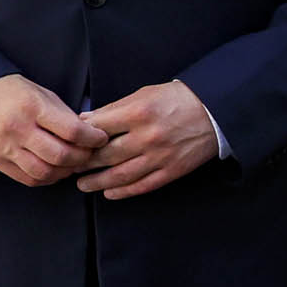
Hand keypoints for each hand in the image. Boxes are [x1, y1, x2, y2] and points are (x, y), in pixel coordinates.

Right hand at [0, 73, 106, 186]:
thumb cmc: (11, 93)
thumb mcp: (41, 94)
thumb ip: (64, 115)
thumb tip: (89, 133)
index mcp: (31, 107)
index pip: (71, 130)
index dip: (92, 138)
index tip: (100, 138)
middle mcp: (17, 129)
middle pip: (60, 155)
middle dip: (82, 158)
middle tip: (89, 153)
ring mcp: (5, 148)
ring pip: (45, 172)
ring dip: (66, 171)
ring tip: (73, 163)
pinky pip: (29, 179)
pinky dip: (47, 178)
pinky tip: (55, 170)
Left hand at [74, 80, 219, 198]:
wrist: (216, 111)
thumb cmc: (179, 99)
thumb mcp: (145, 94)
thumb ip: (115, 108)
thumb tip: (87, 120)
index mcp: (139, 113)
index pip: (98, 129)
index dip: (80, 138)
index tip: (70, 142)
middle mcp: (148, 137)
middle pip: (105, 156)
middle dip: (83, 163)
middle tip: (71, 167)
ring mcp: (160, 156)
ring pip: (120, 175)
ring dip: (97, 182)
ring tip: (83, 185)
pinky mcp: (172, 170)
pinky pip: (143, 185)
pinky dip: (123, 192)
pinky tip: (109, 193)